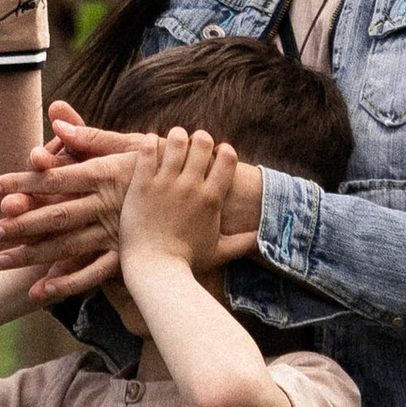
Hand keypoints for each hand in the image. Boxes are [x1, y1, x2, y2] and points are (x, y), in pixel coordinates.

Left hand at [0, 102, 265, 298]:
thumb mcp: (127, 145)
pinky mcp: (126, 255)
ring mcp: (114, 232)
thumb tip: (56, 115)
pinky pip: (94, 272)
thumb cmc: (161, 165)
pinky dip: (68, 282)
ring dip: (32, 255)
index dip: (20, 183)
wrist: (209, 195)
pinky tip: (41, 291)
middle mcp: (104, 204)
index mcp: (102, 174)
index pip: (53, 177)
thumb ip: (89, 135)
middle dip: (18, 225)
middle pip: (54, 215)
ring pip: (67, 246)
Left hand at [117, 127, 239, 282]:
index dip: (224, 150)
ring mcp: (165, 183)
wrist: (155, 269)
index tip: (217, 155)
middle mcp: (191, 186)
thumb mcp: (220, 253)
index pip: (227, 158)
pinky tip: (150, 145)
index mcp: (212, 198)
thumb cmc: (188, 262)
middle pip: (201, 142)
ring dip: (175, 137)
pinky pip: (147, 150)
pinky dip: (149, 142)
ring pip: (175, 140)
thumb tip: (263, 238)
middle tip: (193, 145)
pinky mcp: (142, 184)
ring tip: (172, 143)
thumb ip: (243, 243)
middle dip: (199, 139)